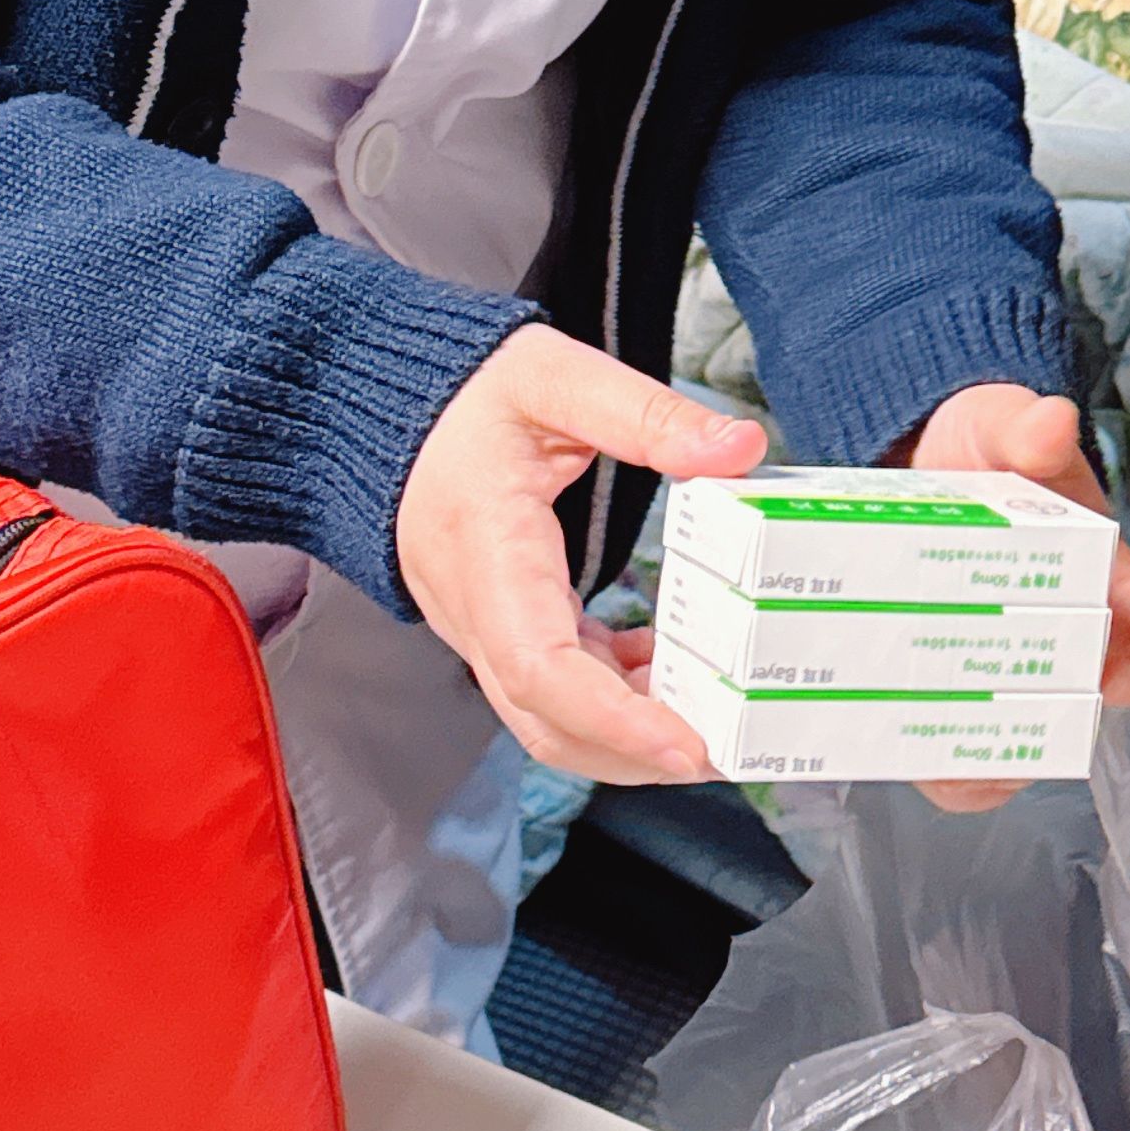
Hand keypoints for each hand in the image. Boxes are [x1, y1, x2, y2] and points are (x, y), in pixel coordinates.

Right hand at [396, 324, 764, 785]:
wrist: (390, 414)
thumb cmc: (467, 396)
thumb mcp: (558, 378)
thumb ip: (648, 414)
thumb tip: (738, 450)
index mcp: (485, 550)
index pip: (538, 666)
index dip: (612, 717)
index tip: (684, 746)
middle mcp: (474, 608)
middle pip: (546, 720)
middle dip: (634, 753)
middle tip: (726, 752)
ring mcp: (481, 629)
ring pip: (549, 719)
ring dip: (627, 737)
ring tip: (714, 723)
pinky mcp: (502, 629)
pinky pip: (554, 690)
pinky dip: (613, 699)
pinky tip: (668, 669)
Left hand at [907, 381, 1129, 810]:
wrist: (916, 467)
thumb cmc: (985, 454)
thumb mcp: (1003, 427)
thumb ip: (1023, 427)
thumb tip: (1048, 423)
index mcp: (1109, 593)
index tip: (1116, 675)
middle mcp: (1064, 653)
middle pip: (1071, 725)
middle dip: (1029, 735)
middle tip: (983, 731)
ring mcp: (1001, 685)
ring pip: (1002, 759)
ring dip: (966, 765)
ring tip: (920, 745)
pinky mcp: (938, 701)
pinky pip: (939, 759)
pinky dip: (912, 757)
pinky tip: (871, 731)